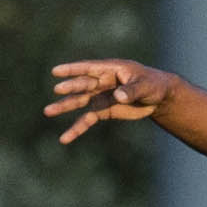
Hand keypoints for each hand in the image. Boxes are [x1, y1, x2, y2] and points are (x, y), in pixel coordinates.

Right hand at [45, 59, 176, 143]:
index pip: (89, 68)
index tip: (56, 71)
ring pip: (80, 102)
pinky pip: (87, 120)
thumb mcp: (145, 86)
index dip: (73, 70)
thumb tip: (118, 96)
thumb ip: (132, 90)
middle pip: (83, 85)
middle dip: (71, 88)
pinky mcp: (103, 111)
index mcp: (110, 70)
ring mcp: (100, 97)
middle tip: (57, 90)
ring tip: (48, 112)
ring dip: (65, 107)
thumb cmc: (152, 85)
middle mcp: (101, 82)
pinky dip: (77, 128)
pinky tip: (65, 138)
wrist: (157, 97)